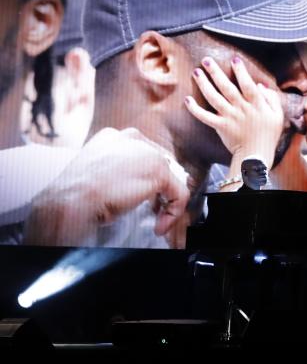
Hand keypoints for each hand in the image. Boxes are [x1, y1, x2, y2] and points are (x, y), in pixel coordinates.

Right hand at [24, 128, 189, 245]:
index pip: (143, 156)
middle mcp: (132, 139)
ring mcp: (148, 153)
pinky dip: (172, 213)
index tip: (143, 199)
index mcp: (113, 138)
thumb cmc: (74, 195)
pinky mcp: (158, 171)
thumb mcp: (97, 175)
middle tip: (152, 211)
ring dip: (165, 203)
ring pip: (171, 179)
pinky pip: (178, 194)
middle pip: (160, 164)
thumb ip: (119, 172)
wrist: (71, 200)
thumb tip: (135, 187)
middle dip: (159, 190)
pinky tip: (159, 225)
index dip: (146, 180)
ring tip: (155, 219)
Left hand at [185, 56, 283, 168]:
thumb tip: (260, 85)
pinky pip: (205, 117)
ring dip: (204, 84)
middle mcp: (241, 108)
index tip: (234, 59)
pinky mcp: (220, 127)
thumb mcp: (278, 115)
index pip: (247, 84)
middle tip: (206, 60)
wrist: (256, 156)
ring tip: (196, 72)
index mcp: (256, 104)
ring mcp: (229, 117)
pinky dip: (195, 109)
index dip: (241, 71)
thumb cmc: (268, 135)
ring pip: (214, 98)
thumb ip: (271, 98)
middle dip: (216, 72)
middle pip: (227, 87)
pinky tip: (187, 99)